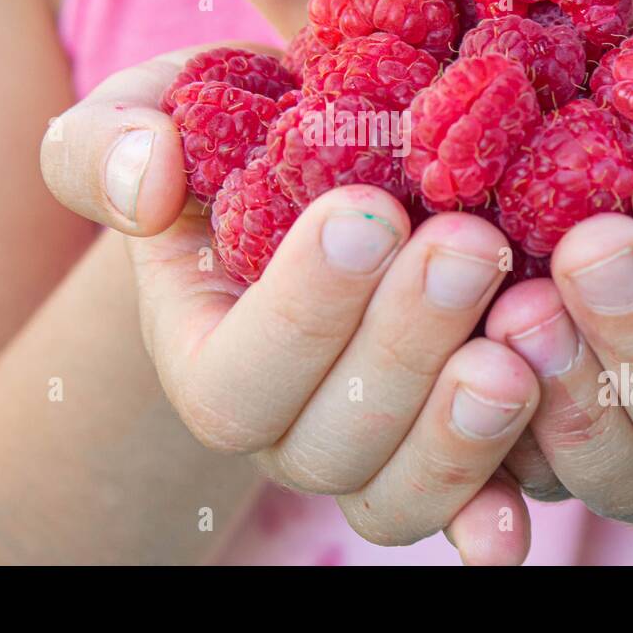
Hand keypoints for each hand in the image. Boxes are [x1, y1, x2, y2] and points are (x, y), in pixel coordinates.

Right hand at [40, 44, 539, 555]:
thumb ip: (110, 144)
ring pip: (395, 492)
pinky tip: (520, 519)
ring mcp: (365, 452)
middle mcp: (282, 426)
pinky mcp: (444, 451)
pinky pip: (467, 510)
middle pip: (328, 442)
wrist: (315, 167)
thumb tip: (146, 183)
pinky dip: (493, 517)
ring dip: (458, 433)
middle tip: (468, 246)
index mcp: (202, 356)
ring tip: (522, 341)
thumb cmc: (230, 139)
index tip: (367, 212)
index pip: (235, 377)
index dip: (302, 311)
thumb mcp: (151, 113)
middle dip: (402, 348)